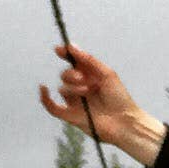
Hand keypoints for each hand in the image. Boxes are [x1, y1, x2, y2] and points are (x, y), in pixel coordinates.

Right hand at [40, 43, 165, 166]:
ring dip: (73, 89)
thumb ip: (88, 60)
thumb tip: (71, 46)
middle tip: (83, 79)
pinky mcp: (71, 116)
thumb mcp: (106, 74)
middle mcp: (81, 88)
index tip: (59, 50)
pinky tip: (44, 88)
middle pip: (65, 75)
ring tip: (87, 92)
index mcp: (90, 77)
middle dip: (71, 74)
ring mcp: (75, 102)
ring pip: (62, 90)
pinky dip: (45, 98)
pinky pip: (52, 107)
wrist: (124, 121)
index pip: (73, 63)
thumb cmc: (120, 98)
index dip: (64, 55)